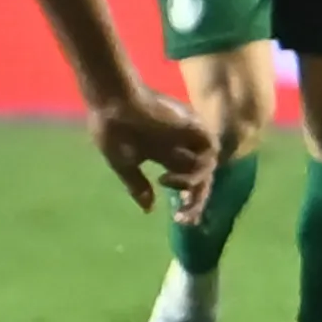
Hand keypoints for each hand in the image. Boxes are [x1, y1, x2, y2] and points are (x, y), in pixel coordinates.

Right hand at [87, 85, 213, 216]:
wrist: (112, 103)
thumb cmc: (112, 129)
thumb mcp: (123, 163)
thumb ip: (137, 184)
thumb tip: (149, 209)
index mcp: (163, 153)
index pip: (185, 181)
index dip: (186, 200)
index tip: (178, 219)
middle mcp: (179, 146)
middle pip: (199, 178)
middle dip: (196, 201)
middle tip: (184, 218)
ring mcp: (187, 136)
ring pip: (206, 167)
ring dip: (195, 186)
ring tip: (169, 187)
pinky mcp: (193, 127)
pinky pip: (209, 153)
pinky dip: (197, 170)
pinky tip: (172, 176)